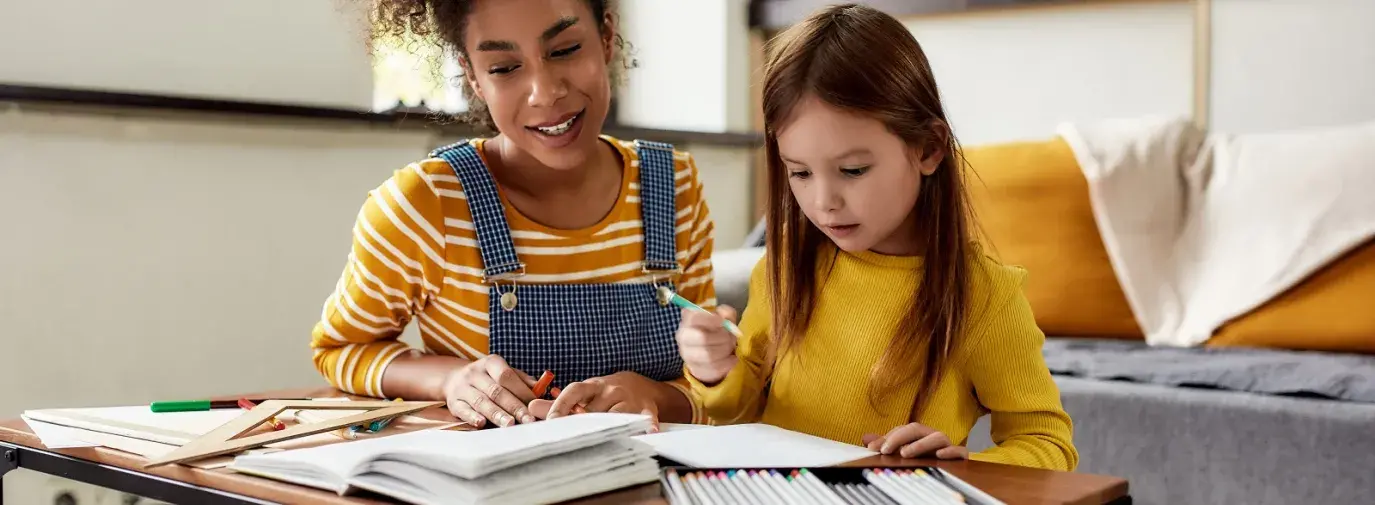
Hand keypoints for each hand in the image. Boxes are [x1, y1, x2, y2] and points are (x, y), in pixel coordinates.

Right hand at [439, 355, 538, 427]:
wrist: (454, 379)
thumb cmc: (488, 379)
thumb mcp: (503, 372)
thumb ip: (522, 380)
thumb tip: (542, 389)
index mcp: (491, 363)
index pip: (507, 376)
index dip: (522, 391)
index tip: (535, 406)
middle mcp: (475, 373)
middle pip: (496, 391)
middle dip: (514, 407)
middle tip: (528, 420)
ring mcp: (462, 387)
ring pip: (481, 402)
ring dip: (497, 414)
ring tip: (510, 424)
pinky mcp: (453, 402)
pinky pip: (463, 410)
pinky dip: (473, 417)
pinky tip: (482, 423)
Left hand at [528, 372, 661, 430]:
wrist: (639, 385)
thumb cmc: (605, 393)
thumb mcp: (584, 393)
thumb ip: (559, 402)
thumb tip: (530, 407)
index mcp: (594, 386)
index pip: (574, 391)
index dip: (561, 404)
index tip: (550, 420)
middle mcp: (611, 391)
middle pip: (594, 409)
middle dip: (581, 423)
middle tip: (567, 437)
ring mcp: (629, 400)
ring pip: (617, 415)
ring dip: (609, 426)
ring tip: (600, 436)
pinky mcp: (646, 409)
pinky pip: (647, 417)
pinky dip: (648, 424)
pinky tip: (648, 431)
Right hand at [675, 305, 739, 384]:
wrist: (707, 352)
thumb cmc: (714, 331)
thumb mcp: (721, 318)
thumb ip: (726, 313)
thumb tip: (726, 315)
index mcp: (688, 321)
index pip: (695, 318)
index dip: (711, 319)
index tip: (722, 322)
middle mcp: (683, 338)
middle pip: (702, 338)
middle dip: (722, 337)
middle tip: (729, 337)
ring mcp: (688, 355)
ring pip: (709, 356)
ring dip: (725, 350)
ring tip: (731, 347)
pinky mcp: (696, 369)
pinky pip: (714, 368)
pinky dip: (728, 363)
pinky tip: (732, 358)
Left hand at [862, 423, 968, 459]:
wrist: (953, 471)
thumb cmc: (926, 459)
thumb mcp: (904, 452)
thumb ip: (887, 445)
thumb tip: (865, 438)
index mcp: (919, 435)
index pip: (902, 429)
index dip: (887, 437)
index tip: (873, 448)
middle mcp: (932, 437)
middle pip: (916, 428)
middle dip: (899, 437)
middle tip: (885, 450)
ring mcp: (947, 445)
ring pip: (937, 437)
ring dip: (920, 444)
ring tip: (905, 453)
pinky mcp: (960, 457)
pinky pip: (959, 451)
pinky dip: (951, 451)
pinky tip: (939, 456)